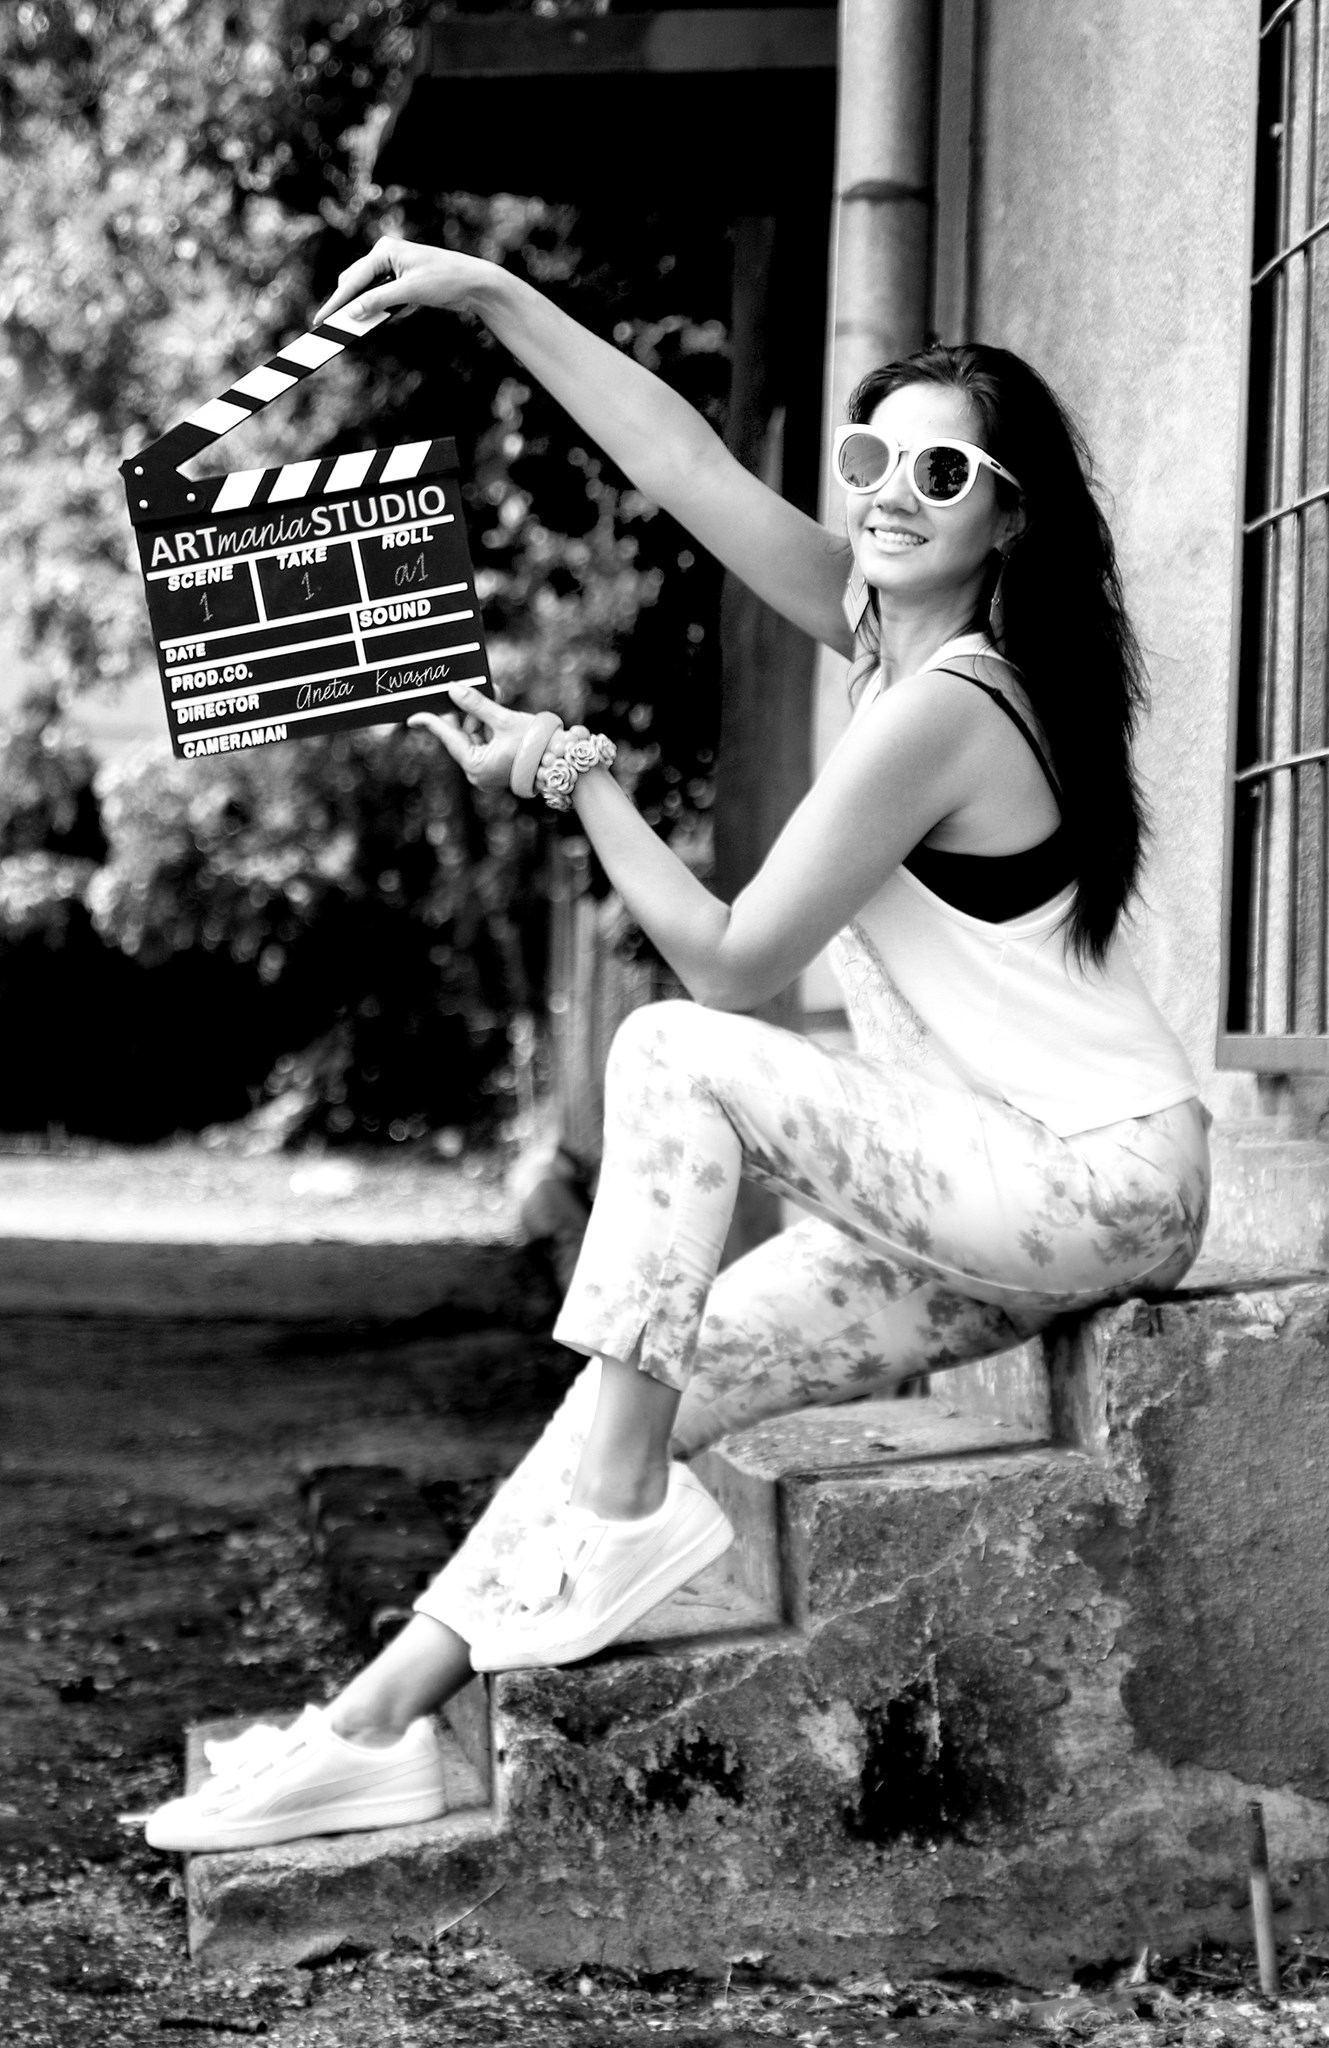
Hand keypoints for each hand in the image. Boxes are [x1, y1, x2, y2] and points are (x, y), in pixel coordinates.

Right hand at [315, 237, 494, 329]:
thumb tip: (352, 312)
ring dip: (358, 308)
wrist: (473, 283)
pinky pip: (379, 296)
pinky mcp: (402, 282)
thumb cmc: (445, 279)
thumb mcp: (410, 291)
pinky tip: (366, 321)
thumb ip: (379, 301)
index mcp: (384, 250)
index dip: (336, 302)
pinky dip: (373, 309)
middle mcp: (386, 256)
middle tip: (328, 329)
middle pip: (354, 283)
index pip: (353, 279)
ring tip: (343, 328)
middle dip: (343, 305)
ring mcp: (393, 269)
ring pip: (365, 290)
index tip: (321, 320)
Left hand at [409, 686, 531, 792]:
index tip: (412, 716)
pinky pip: (487, 740)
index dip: (431, 723)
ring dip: (481, 714)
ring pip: (476, 735)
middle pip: (462, 736)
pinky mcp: (499, 765)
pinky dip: (490, 724)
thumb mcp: (503, 719)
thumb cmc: (535, 744)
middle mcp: (478, 772)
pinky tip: (496, 705)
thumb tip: (454, 689)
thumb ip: (476, 704)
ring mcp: (489, 769)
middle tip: (464, 687)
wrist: (564, 762)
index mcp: (475, 766)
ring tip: (493, 691)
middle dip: (466, 711)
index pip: (448, 739)